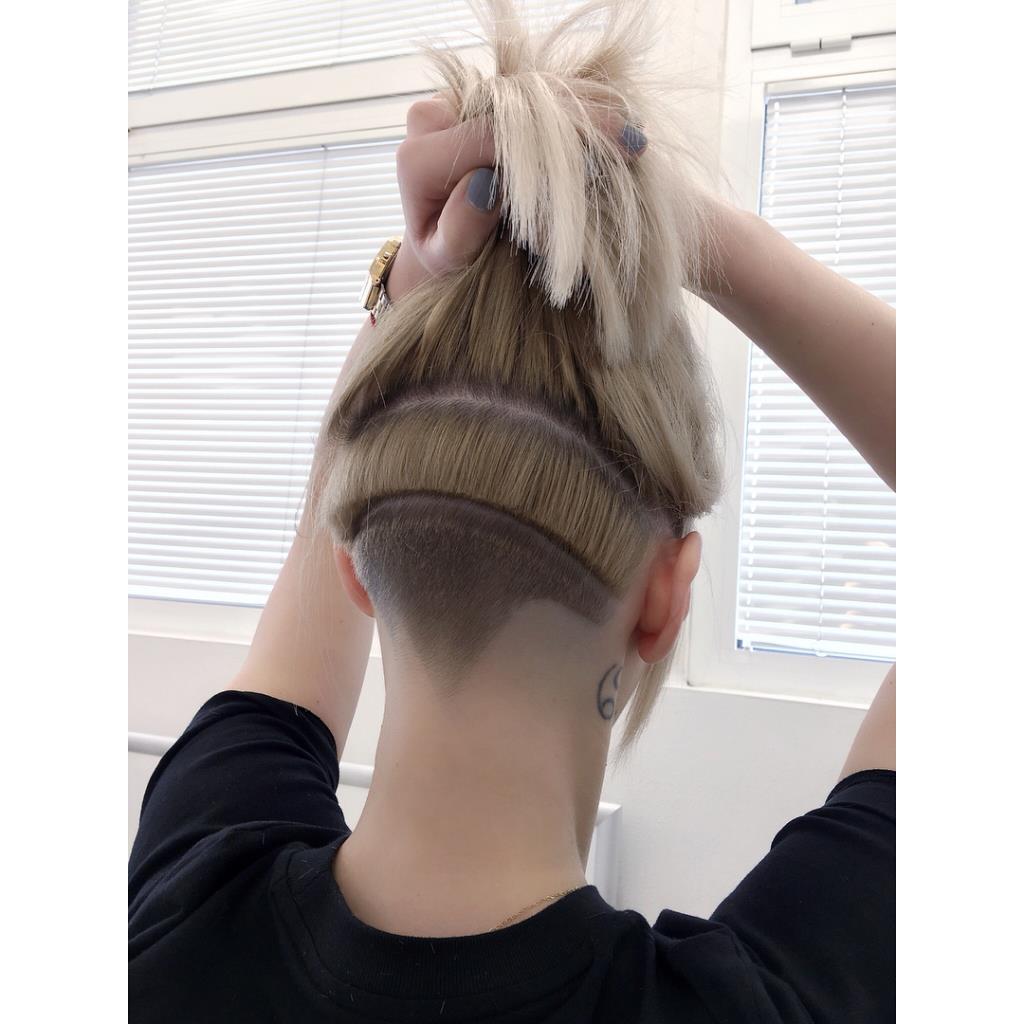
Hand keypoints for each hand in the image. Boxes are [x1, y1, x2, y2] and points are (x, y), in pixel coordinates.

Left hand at [384, 93, 647, 302]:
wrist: (449, 247)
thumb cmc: (452, 264)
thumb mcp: (451, 260)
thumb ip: (462, 228)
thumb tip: (484, 184)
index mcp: (418, 159)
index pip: (487, 139)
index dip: (545, 147)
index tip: (599, 164)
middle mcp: (434, 118)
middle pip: (514, 105)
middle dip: (576, 121)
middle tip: (632, 143)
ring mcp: (461, 100)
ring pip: (530, 90)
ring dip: (586, 107)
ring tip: (633, 134)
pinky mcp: (488, 97)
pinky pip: (537, 91)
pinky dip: (580, 104)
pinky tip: (619, 121)